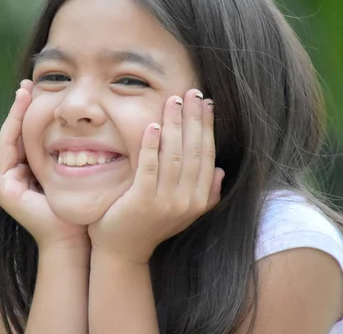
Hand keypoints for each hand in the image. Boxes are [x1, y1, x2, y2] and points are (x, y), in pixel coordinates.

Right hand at [0, 80, 88, 250]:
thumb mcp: (72, 171)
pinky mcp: (2, 193)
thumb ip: (70, 151)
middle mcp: (16, 171)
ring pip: (5, 144)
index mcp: (31, 165)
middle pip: (15, 133)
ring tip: (20, 95)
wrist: (72, 235)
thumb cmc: (76, 206)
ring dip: (11, 118)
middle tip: (28, 84)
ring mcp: (7, 181)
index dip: (29, 110)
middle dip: (20, 108)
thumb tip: (86, 124)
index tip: (37, 87)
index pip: (27, 132)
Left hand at [88, 89, 223, 263]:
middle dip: (194, 118)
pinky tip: (152, 125)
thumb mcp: (183, 212)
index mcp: (199, 200)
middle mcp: (187, 201)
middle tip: (192, 92)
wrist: (122, 250)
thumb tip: (221, 172)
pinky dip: (152, 145)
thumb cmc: (149, 226)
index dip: (207, 127)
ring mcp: (165, 202)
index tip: (206, 103)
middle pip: (194, 150)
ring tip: (173, 101)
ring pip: (174, 155)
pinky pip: (150, 167)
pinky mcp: (142, 201)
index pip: (207, 155)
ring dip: (174, 125)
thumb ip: (204, 195)